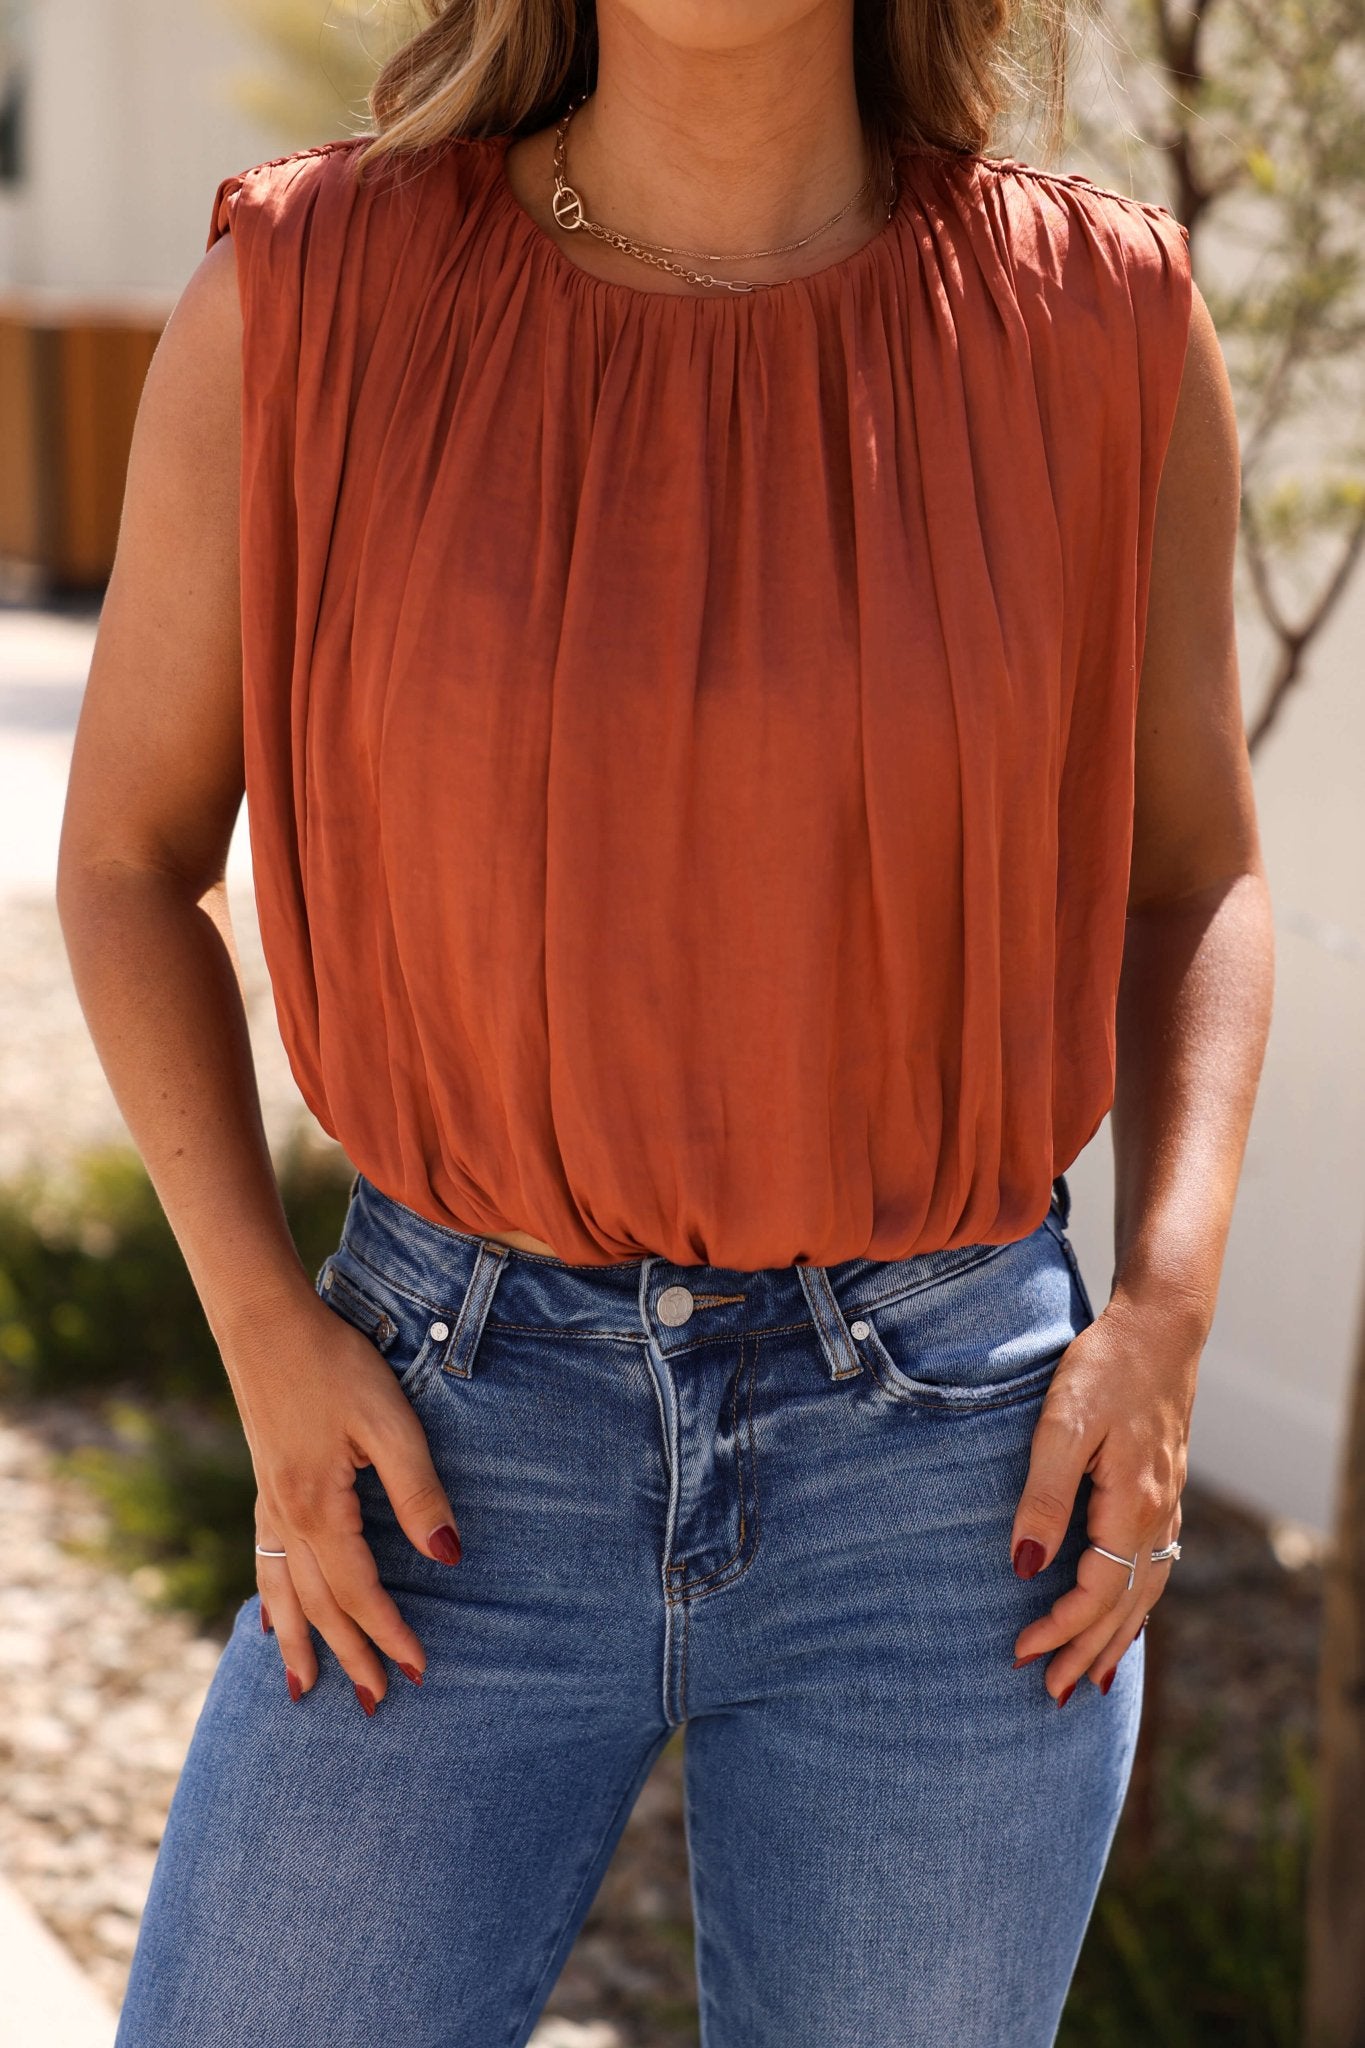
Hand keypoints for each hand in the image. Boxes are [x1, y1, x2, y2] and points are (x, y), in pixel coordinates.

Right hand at [234, 1295, 463, 1712]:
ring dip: (297, 1643)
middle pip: (318, 1605)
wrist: (267, 1323)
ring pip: (281, 1592)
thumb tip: (449, 1557)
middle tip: (373, 1705)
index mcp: (319, 1509)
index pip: (359, 1591)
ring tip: (303, 1691)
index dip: (389, 1633)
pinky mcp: (264, 1484)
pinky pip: (262, 1562)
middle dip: (348, 1656)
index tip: (418, 1670)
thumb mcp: (390, 1422)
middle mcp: (286, 1517)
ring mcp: (268, 1502)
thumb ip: (419, 1491)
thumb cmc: (336, 1364)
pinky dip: (268, 1600)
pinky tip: (267, 1619)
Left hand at [1007, 1287, 1201, 1702]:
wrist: (1159, 1326)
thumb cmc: (1104, 1368)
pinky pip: (1156, 1566)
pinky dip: (1139, 1602)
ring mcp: (1167, 1504)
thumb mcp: (1062, 1425)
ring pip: (1147, 1591)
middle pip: (1126, 1606)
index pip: (1097, 1593)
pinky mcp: (1164, 1489)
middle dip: (1089, 1653)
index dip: (1060, 1629)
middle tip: (1055, 1696)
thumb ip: (1044, 1496)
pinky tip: (1128, 1611)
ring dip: (1117, 1637)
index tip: (1021, 1653)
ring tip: (1092, 1676)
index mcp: (1132, 1507)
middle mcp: (1158, 1516)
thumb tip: (1024, 1566)